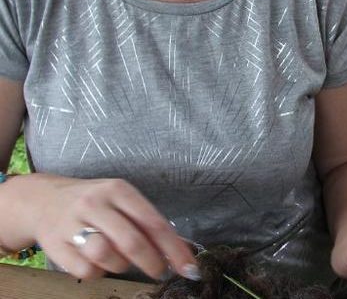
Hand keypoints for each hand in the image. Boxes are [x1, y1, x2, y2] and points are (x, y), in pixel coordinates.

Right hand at [30, 175, 197, 279]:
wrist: (42, 200)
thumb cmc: (95, 203)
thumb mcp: (121, 201)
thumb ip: (148, 223)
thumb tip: (181, 251)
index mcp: (118, 190)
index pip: (154, 222)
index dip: (174, 249)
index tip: (189, 267)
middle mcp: (94, 203)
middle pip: (131, 242)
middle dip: (152, 262)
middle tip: (159, 271)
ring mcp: (72, 223)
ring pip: (107, 256)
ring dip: (121, 265)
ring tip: (120, 259)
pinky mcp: (54, 245)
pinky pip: (86, 270)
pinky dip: (98, 272)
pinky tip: (97, 261)